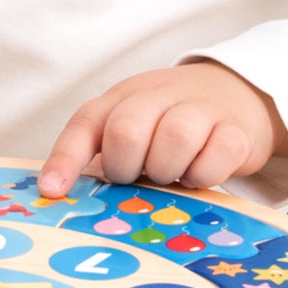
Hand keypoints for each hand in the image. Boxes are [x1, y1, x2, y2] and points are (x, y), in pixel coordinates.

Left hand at [38, 60, 287, 198]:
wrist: (234, 92)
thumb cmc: (169, 119)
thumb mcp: (132, 125)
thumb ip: (103, 153)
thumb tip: (66, 195)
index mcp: (122, 98)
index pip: (85, 124)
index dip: (65, 160)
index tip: (52, 192)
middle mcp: (157, 96)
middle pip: (127, 130)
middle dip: (125, 166)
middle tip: (137, 176)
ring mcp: (199, 109)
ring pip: (175, 137)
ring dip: (167, 168)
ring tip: (170, 174)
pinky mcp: (235, 130)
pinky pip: (218, 154)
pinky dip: (205, 173)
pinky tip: (200, 173)